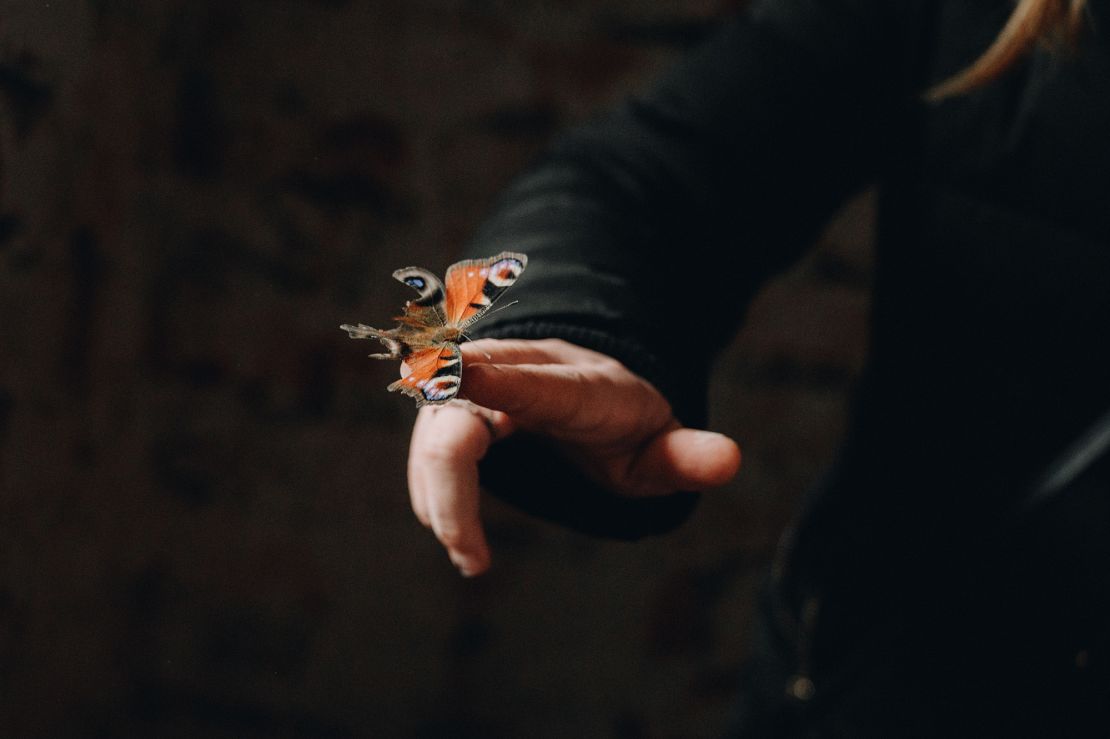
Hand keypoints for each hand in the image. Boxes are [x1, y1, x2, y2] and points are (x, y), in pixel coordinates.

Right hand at [406, 338, 741, 575]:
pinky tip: (457, 536)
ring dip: (439, 501)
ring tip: (471, 558)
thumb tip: (730, 461)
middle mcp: (517, 372)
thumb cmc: (621, 419)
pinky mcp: (450, 407)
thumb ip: (685, 455)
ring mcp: (476, 385)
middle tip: (471, 557)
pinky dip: (431, 492)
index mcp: (576, 382)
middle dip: (452, 484)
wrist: (581, 380)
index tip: (450, 377)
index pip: (532, 381)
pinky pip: (427, 445)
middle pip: (461, 415)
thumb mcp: (658, 444)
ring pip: (434, 434)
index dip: (494, 380)